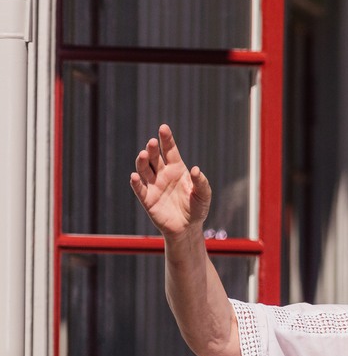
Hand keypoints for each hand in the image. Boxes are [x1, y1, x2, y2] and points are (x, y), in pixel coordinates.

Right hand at [129, 124, 211, 238]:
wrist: (187, 228)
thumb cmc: (197, 208)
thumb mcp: (204, 195)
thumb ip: (201, 182)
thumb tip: (196, 169)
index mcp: (177, 169)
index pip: (170, 151)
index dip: (166, 139)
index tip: (163, 128)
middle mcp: (163, 174)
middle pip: (155, 157)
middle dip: (153, 149)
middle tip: (153, 142)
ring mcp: (153, 185)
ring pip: (144, 169)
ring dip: (142, 161)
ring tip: (144, 154)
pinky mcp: (147, 199)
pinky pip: (140, 189)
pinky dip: (136, 182)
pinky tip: (135, 176)